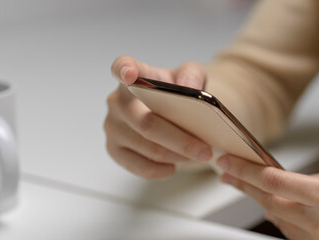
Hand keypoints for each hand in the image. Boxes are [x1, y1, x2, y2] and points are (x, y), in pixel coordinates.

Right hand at [104, 56, 211, 178]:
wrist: (172, 111)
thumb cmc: (178, 91)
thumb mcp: (191, 76)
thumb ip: (191, 75)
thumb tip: (189, 87)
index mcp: (133, 75)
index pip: (123, 67)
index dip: (124, 70)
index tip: (129, 74)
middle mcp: (117, 101)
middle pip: (147, 123)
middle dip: (180, 140)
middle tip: (205, 150)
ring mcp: (113, 126)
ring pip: (146, 147)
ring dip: (175, 155)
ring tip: (198, 156)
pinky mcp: (114, 149)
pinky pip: (138, 166)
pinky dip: (160, 169)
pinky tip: (174, 166)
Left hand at [217, 155, 318, 239]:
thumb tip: (300, 180)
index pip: (274, 180)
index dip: (245, 169)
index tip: (228, 160)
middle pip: (266, 199)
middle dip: (241, 183)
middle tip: (224, 170)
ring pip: (275, 217)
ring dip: (257, 199)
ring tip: (242, 183)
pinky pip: (291, 231)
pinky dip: (278, 216)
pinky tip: (272, 206)